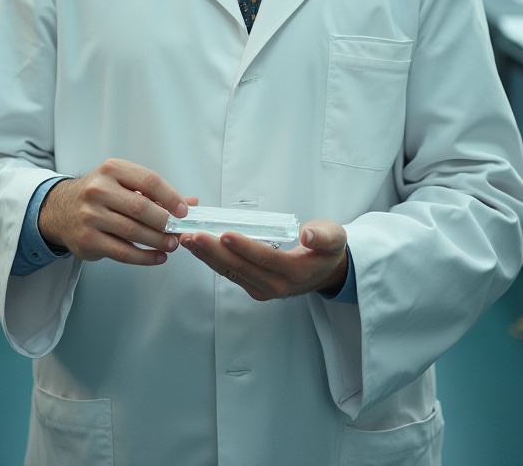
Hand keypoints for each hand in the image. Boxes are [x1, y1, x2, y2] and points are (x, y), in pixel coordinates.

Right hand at [38, 158, 195, 265]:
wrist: (60, 209)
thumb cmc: (100, 194)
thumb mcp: (124, 183)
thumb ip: (156, 193)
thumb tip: (191, 203)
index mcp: (112, 170)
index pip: (148, 181)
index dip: (170, 197)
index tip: (183, 211)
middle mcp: (98, 190)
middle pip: (141, 207)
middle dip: (165, 222)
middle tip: (179, 231)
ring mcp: (91, 215)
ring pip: (133, 232)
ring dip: (157, 241)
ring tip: (171, 245)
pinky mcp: (87, 239)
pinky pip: (122, 252)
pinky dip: (144, 257)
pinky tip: (157, 257)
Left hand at [180, 219, 347, 300]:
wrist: (325, 271)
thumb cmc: (326, 250)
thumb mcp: (334, 237)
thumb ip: (323, 236)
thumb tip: (307, 235)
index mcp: (295, 272)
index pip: (265, 258)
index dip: (244, 247)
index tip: (225, 234)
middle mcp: (276, 285)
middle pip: (241, 268)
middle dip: (214, 252)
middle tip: (193, 237)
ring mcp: (262, 289)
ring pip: (231, 272)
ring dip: (207, 256)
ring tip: (188, 241)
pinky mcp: (253, 286)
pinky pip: (230, 273)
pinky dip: (213, 259)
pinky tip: (199, 247)